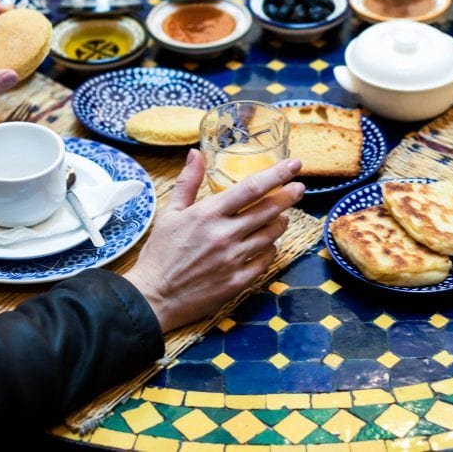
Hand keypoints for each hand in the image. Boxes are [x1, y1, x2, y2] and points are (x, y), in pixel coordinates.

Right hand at [124, 150, 303, 332]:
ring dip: (280, 223)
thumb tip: (196, 153)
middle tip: (299, 188)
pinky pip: (265, 261)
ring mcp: (233, 260)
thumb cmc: (159, 254)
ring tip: (281, 216)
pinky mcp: (237, 282)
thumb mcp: (169, 213)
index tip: (294, 165)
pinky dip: (271, 250)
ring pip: (271, 235)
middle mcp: (224, 235)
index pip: (251, 188)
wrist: (153, 298)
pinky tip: (267, 245)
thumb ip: (187, 182)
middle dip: (288, 196)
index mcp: (207, 214)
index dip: (277, 174)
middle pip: (269, 210)